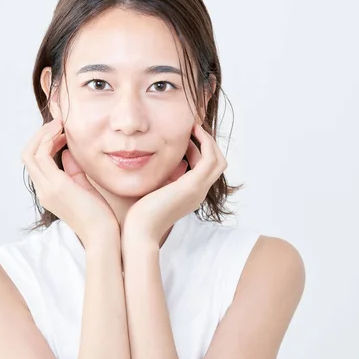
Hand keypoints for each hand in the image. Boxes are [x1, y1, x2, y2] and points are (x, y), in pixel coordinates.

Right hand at [21, 117, 118, 248]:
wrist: (103, 234)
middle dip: (41, 134)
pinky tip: (64, 136)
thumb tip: (68, 151)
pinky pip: (42, 156)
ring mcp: (47, 189)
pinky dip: (50, 141)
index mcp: (48, 191)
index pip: (35, 161)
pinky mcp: (56, 186)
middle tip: (58, 123)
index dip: (45, 142)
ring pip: (30, 153)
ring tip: (60, 125)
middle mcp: (43, 190)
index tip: (62, 132)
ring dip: (44, 134)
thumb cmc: (99, 215)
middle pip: (27, 154)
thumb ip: (73, 169)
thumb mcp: (83, 186)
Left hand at [121, 122, 227, 246]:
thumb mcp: (155, 189)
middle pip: (218, 163)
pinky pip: (210, 158)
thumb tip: (162, 160)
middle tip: (193, 128)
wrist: (140, 231)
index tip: (185, 138)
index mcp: (191, 194)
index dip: (199, 150)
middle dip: (208, 144)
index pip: (206, 169)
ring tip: (193, 127)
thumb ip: (163, 176)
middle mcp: (199, 192)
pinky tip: (191, 133)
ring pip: (218, 160)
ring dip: (207, 140)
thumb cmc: (140, 213)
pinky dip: (204, 142)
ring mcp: (199, 189)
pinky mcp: (193, 185)